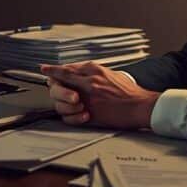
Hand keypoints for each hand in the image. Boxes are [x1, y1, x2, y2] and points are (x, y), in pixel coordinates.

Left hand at [40, 61, 159, 129]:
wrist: (141, 105)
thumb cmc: (129, 92)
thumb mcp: (110, 74)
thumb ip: (93, 72)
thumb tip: (79, 72)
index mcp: (93, 70)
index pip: (66, 69)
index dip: (54, 71)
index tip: (45, 70)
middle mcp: (88, 81)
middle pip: (59, 83)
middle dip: (54, 88)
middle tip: (52, 88)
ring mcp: (88, 98)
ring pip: (61, 100)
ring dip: (63, 105)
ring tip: (71, 106)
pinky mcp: (90, 113)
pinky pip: (69, 116)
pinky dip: (70, 117)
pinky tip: (78, 116)